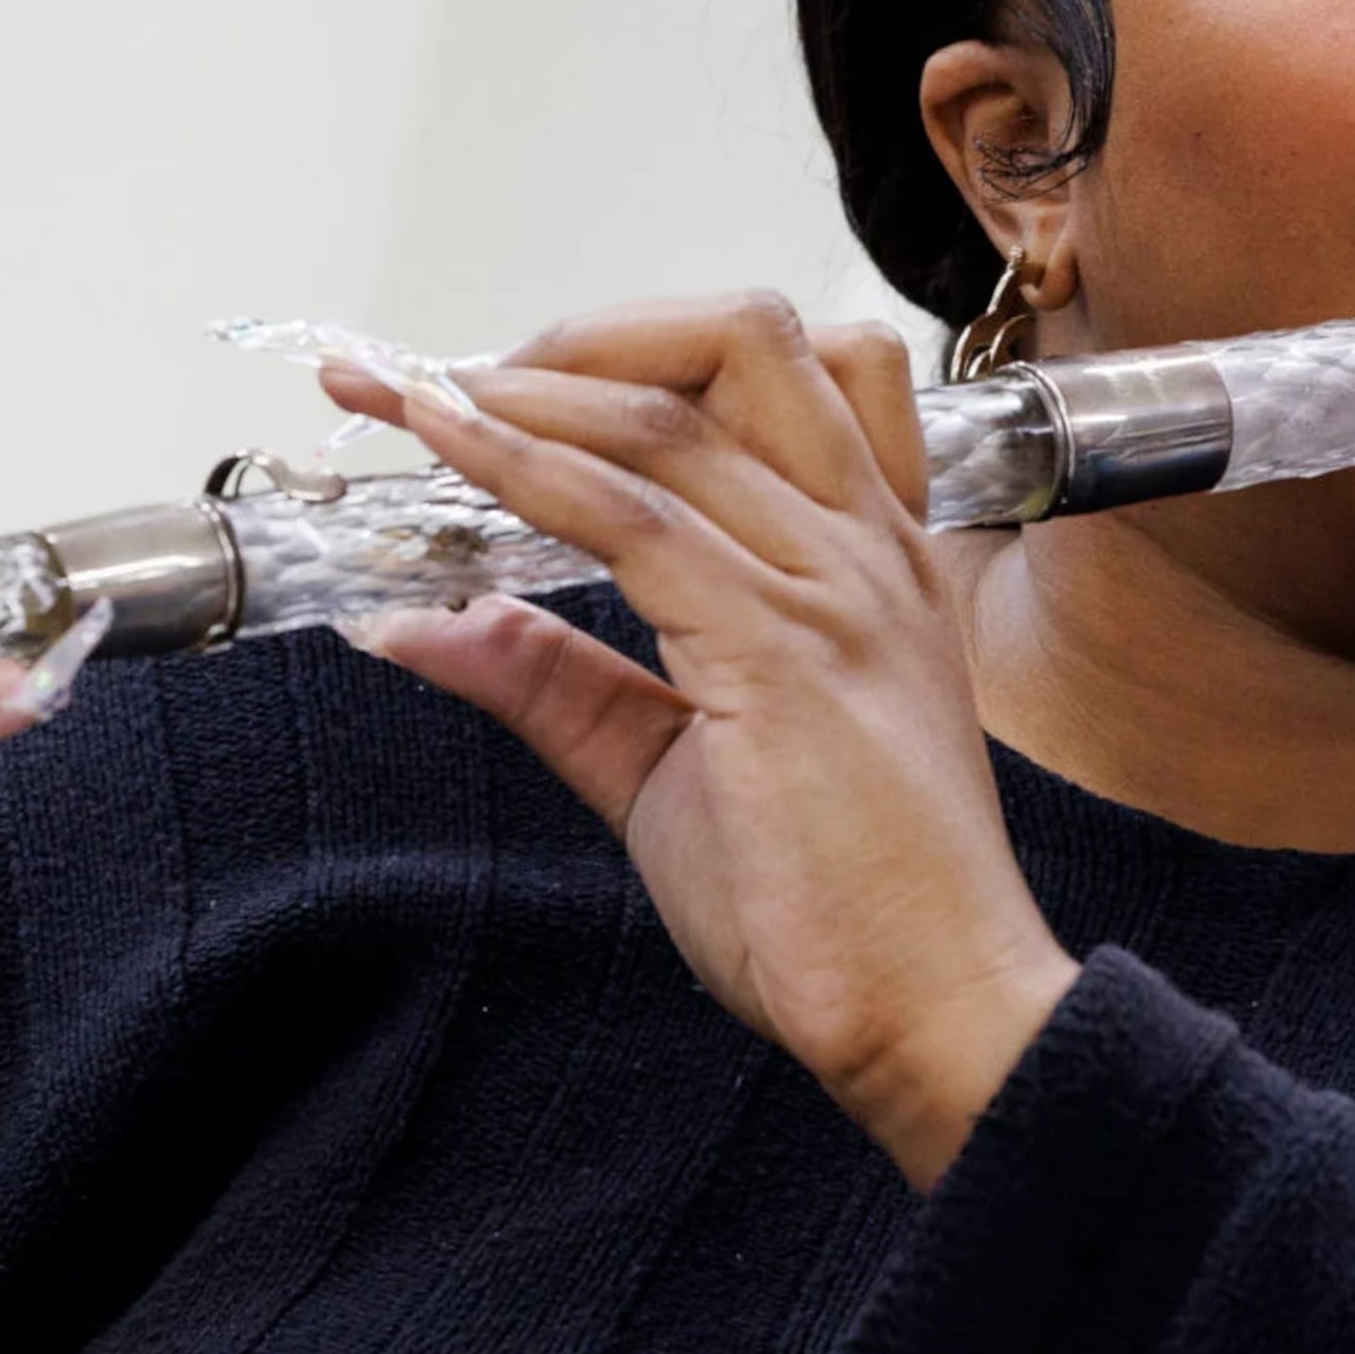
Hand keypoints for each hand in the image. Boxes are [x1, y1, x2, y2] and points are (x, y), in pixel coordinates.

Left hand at [322, 298, 1081, 1184]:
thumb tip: (432, 623)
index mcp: (866, 557)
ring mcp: (833, 587)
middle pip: (743, 337)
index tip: (489, 376)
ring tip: (418, 399)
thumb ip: (560, 683)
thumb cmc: (840, 912)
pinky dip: (522, 466)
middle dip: (584, 333)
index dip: (622, 349)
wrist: (936, 1020)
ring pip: (671, 414)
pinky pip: (633, 515)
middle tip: (464, 380)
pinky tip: (447, 451)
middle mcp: (864, 545)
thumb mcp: (665, 772)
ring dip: (520, 391)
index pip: (772, 376)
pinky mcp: (782, 649)